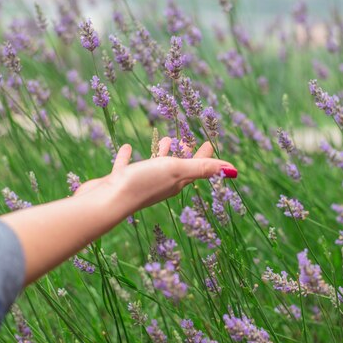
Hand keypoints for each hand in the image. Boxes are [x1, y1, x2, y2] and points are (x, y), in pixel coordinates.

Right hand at [75, 137, 236, 211]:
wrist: (107, 202)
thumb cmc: (143, 184)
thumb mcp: (176, 171)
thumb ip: (203, 169)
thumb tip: (235, 171)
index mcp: (176, 182)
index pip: (196, 167)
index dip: (205, 156)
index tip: (209, 142)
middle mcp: (160, 184)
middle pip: (177, 166)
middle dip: (184, 153)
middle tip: (188, 140)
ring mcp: (139, 183)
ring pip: (154, 166)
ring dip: (161, 154)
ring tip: (164, 140)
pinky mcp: (119, 181)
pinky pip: (126, 166)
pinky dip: (128, 157)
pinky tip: (127, 147)